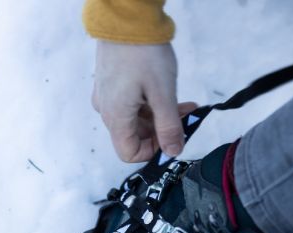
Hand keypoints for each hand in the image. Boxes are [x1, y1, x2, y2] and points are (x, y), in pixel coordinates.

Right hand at [92, 41, 196, 161]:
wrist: (127, 19)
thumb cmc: (144, 54)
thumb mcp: (163, 95)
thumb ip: (169, 127)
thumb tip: (173, 151)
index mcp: (116, 117)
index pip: (129, 153)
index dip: (153, 152)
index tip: (173, 139)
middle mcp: (107, 110)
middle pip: (134, 136)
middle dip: (162, 132)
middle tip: (186, 118)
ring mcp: (108, 96)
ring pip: (135, 120)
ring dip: (160, 117)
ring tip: (183, 105)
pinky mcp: (113, 84)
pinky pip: (132, 104)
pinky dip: (151, 104)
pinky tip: (168, 94)